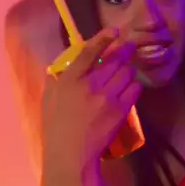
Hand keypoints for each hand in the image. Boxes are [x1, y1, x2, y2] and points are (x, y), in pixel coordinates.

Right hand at [41, 29, 140, 183]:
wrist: (71, 154)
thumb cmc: (56, 125)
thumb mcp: (49, 97)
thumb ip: (60, 76)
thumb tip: (73, 60)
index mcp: (69, 79)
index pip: (89, 52)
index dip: (103, 38)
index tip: (114, 31)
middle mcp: (90, 85)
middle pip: (114, 60)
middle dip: (124, 51)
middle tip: (129, 47)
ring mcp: (107, 97)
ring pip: (127, 73)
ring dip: (128, 69)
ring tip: (127, 70)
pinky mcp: (121, 110)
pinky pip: (135, 89)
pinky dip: (134, 85)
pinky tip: (130, 87)